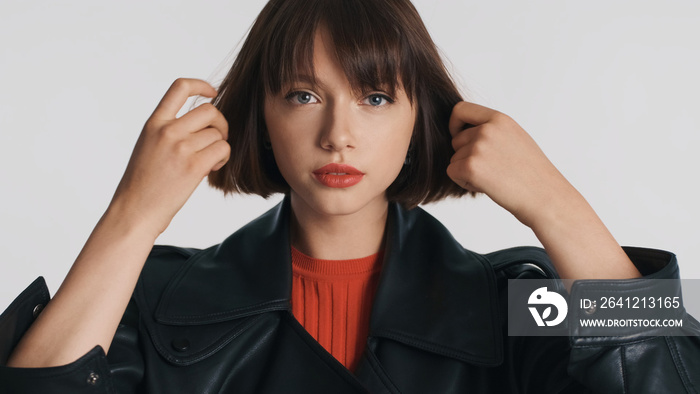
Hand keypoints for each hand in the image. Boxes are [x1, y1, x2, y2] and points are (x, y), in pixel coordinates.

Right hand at [108, 78, 229, 235]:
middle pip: (209, 111)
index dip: (201, 85)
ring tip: (210, 160)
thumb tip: (203, 124)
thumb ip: (170, 131)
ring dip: (221, 146)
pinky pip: (223, 149)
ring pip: (218, 133)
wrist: (135, 211)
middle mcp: (167, 130)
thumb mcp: (148, 147)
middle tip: (217, 139)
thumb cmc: (142, 184)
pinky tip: (212, 168)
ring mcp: (180, 147)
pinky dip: (223, 158)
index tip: (213, 92)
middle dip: (221, 123)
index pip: (180, 88)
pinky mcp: (194, 165)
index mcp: (154, 123)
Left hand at [446, 101, 577, 228]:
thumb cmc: (533, 174)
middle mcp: (487, 129)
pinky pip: (452, 172)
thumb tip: (463, 133)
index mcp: (500, 119)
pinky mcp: (470, 166)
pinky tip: (487, 186)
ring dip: (467, 171)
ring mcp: (478, 147)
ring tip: (494, 178)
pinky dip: (464, 182)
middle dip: (466, 156)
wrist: (545, 197)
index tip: (458, 137)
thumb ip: (492, 131)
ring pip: (454, 158)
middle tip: (492, 170)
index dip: (455, 124)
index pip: (461, 109)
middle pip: (456, 140)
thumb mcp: (515, 139)